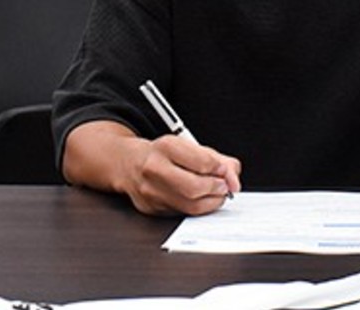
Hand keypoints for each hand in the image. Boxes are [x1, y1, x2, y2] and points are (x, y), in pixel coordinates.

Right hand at [61, 121, 241, 216]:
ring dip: (211, 202)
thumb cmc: (161, 154)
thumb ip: (216, 158)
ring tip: (216, 194)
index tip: (227, 172)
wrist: (126, 163)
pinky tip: (201, 200)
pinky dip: (198, 208)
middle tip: (224, 187)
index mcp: (166, 147)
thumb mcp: (189, 146)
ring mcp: (150, 191)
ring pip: (189, 205)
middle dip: (216, 189)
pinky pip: (181, 213)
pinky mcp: (150, 208)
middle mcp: (154, 168)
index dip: (221, 169)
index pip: (201, 161)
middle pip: (194, 187)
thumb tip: (233, 177)